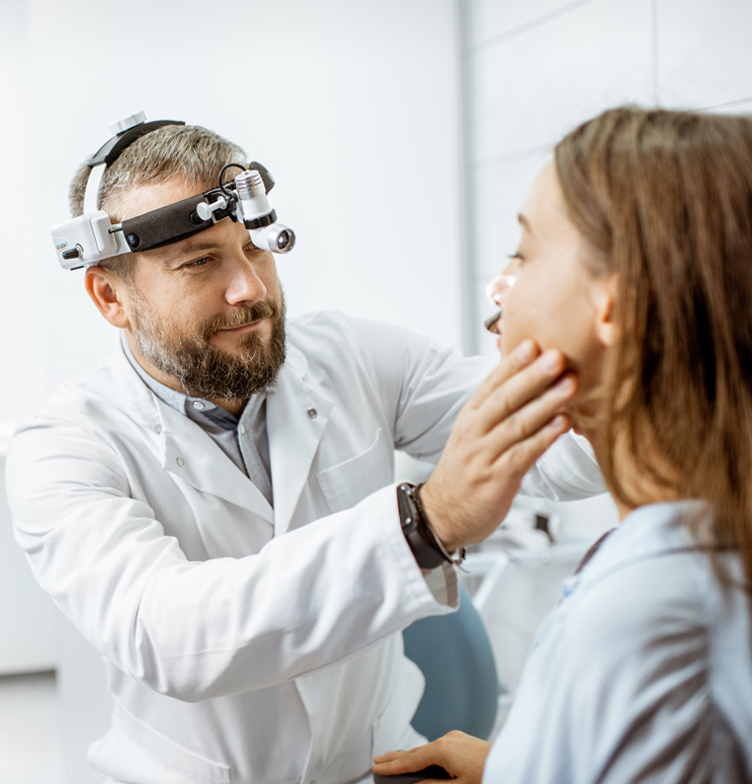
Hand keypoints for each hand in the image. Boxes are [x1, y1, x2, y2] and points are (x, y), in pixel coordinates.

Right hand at [373, 731, 491, 783]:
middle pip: (415, 750)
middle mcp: (448, 739)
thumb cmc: (489, 776)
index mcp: (443, 749)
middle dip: (396, 756)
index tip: (376, 766)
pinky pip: (438, 746)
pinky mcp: (464, 740)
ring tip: (394, 758)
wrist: (514, 764)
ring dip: (410, 754)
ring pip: (427, 747)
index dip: (392, 766)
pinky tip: (422, 756)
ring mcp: (457, 737)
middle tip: (379, 759)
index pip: (411, 760)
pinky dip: (425, 752)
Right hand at [420, 340, 574, 551]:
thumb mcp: (474, 435)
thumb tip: (529, 382)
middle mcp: (475, 432)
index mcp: (470, 418)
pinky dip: (544, 438)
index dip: (512, 364)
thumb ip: (498, 411)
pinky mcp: (497, 479)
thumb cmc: (465, 472)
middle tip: (557, 356)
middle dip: (532, 376)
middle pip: (505, 399)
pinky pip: (523, 454)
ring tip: (569, 384)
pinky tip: (562, 424)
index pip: (491, 384)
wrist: (443, 514)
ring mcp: (484, 455)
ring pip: (517, 424)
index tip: (532, 342)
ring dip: (546, 403)